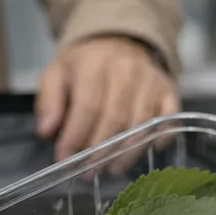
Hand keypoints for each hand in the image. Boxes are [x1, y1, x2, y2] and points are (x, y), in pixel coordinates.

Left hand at [36, 37, 178, 160]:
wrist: (119, 42)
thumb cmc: (84, 67)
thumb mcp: (56, 74)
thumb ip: (49, 102)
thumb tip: (46, 131)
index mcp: (94, 63)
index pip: (87, 104)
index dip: (76, 135)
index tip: (64, 158)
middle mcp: (127, 69)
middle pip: (116, 117)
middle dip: (100, 150)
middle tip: (88, 172)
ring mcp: (151, 80)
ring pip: (142, 123)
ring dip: (127, 152)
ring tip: (111, 169)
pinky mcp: (168, 90)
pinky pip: (169, 118)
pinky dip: (160, 137)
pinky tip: (148, 152)